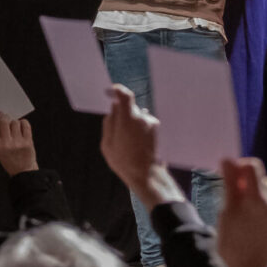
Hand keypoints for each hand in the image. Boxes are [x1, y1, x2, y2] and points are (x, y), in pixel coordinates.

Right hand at [0, 113, 37, 175]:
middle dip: (5, 116)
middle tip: (7, 116)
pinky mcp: (28, 142)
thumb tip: (1, 115)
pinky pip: (25, 125)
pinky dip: (23, 123)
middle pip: (4, 121)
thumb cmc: (9, 158)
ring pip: (15, 122)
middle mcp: (6, 144)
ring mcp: (17, 143)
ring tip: (15, 126)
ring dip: (15, 121)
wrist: (23, 171)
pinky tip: (22, 126)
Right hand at [100, 85, 180, 210]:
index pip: (124, 95)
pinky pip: (146, 124)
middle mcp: (142, 117)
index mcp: (128, 119)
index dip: (117, 90)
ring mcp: (152, 123)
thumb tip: (113, 108)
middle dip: (123, 114)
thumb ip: (109, 123)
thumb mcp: (107, 144)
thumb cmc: (124, 162)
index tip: (111, 90)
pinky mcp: (158, 130)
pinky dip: (140, 130)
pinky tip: (137, 145)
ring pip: (138, 116)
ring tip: (128, 143)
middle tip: (117, 130)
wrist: (146, 175)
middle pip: (130, 107)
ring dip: (132, 124)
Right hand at [217, 158, 266, 266]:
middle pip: (261, 180)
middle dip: (248, 187)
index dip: (241, 168)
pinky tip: (260, 225)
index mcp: (256, 199)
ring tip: (249, 219)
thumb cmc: (232, 241)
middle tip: (238, 205)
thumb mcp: (226, 212)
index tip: (233, 180)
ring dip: (259, 200)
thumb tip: (228, 159)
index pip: (252, 166)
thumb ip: (230, 183)